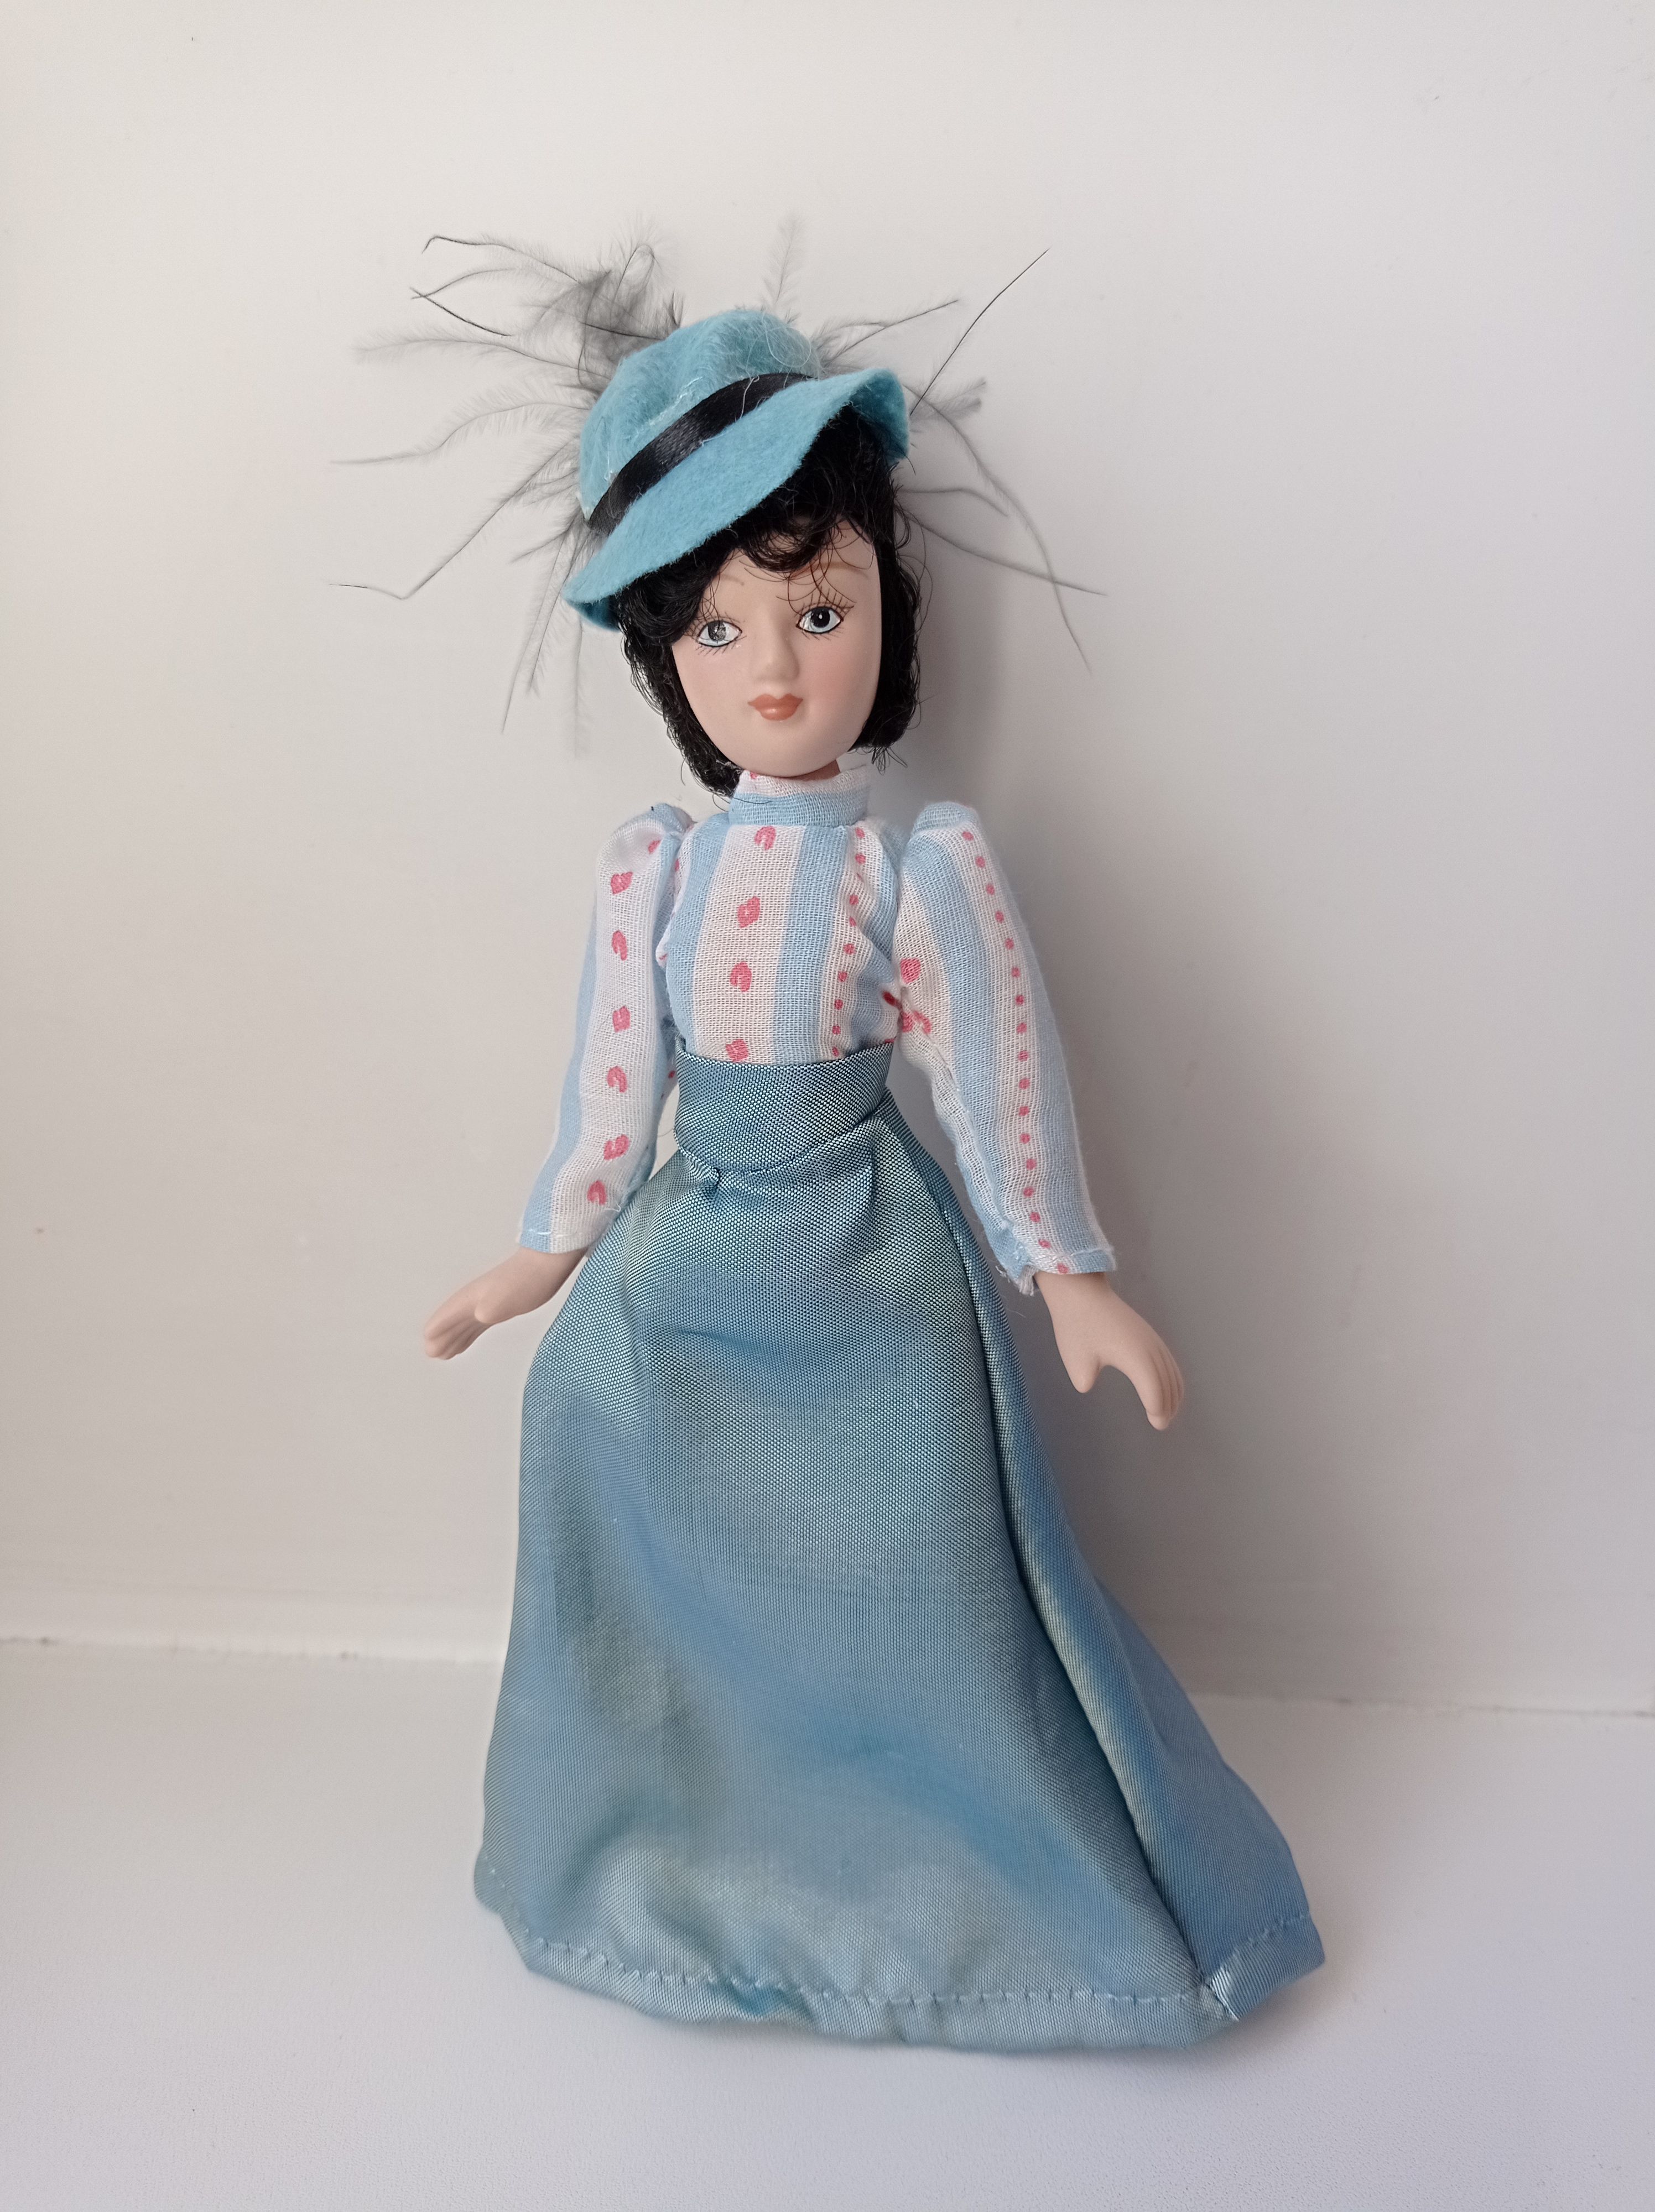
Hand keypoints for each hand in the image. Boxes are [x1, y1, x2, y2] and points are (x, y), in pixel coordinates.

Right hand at [423, 1245, 585, 1360]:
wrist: (546, 1264)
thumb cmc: (527, 1280)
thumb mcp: (508, 1296)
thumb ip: (491, 1307)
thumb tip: (480, 1317)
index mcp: (472, 1297)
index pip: (447, 1315)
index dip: (437, 1331)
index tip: (429, 1348)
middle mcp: (474, 1300)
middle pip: (451, 1321)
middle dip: (440, 1338)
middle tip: (432, 1355)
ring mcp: (486, 1302)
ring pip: (462, 1324)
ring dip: (452, 1338)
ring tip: (443, 1354)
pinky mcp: (500, 1307)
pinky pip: (475, 1325)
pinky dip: (467, 1335)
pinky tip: (464, 1343)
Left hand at [1034, 1271, 1184, 1428]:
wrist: (1081, 1293)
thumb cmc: (1076, 1326)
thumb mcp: (1076, 1360)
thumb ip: (1086, 1380)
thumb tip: (1089, 1384)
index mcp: (1135, 1357)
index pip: (1154, 1390)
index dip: (1158, 1409)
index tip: (1156, 1424)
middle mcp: (1149, 1348)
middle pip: (1167, 1382)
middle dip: (1168, 1405)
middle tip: (1160, 1424)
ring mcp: (1151, 1339)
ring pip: (1172, 1370)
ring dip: (1173, 1392)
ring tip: (1165, 1411)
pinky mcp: (1148, 1334)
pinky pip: (1168, 1360)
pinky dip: (1172, 1377)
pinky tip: (1165, 1387)